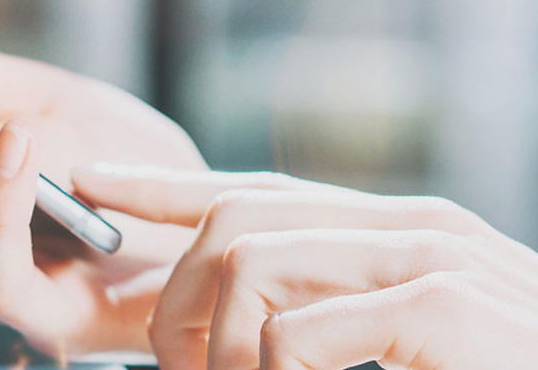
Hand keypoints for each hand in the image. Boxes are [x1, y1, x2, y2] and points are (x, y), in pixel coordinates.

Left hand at [76, 166, 537, 369]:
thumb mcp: (416, 348)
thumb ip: (343, 325)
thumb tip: (254, 340)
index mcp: (399, 234)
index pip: (259, 190)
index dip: (166, 187)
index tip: (93, 187)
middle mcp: (409, 227)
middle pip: (235, 221)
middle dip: (174, 301)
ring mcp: (430, 258)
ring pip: (249, 266)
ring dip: (218, 351)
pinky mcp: (444, 307)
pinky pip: (301, 335)